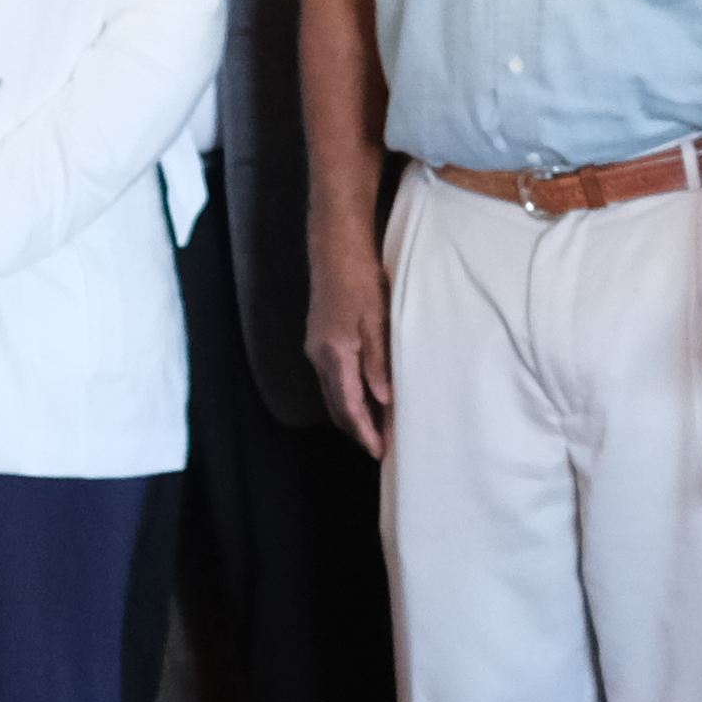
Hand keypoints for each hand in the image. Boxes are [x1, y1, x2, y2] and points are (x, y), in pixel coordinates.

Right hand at [303, 227, 394, 455]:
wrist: (336, 251)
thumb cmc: (362, 281)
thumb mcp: (379, 322)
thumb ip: (380, 363)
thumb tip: (385, 400)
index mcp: (335, 354)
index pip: (348, 406)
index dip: (364, 431)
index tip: (379, 451)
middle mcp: (319, 356)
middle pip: (336, 406)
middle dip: (357, 430)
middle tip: (380, 447)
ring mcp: (316, 349)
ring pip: (333, 394)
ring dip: (353, 414)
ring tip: (377, 428)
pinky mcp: (320, 341)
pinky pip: (333, 379)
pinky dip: (348, 395)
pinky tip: (367, 397)